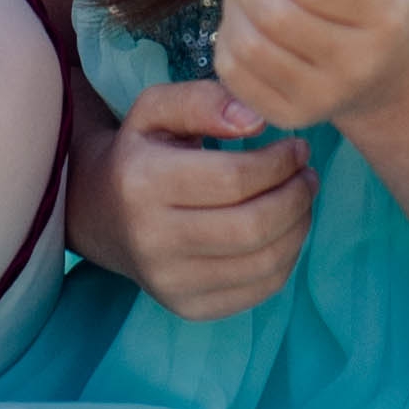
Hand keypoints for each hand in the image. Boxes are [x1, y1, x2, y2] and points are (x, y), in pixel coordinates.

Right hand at [65, 78, 316, 319]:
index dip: (279, 163)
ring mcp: (170, 282)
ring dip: (299, 227)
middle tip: (307, 175)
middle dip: (296, 197)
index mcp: (142, 183)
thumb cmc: (140, 153)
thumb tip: (256, 119)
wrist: (100, 215)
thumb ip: (203, 100)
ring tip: (302, 198)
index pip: (233, 179)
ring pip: (264, 262)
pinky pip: (260, 290)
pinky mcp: (188, 308)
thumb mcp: (156, 109)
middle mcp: (152, 240)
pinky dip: (287, 258)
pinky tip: (285, 231)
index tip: (297, 148)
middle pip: (252, 226)